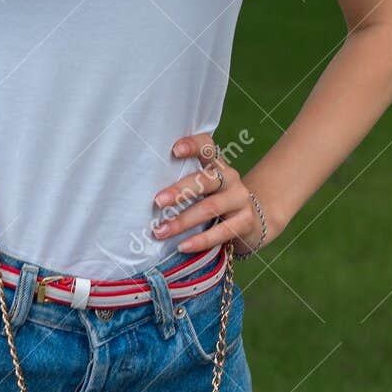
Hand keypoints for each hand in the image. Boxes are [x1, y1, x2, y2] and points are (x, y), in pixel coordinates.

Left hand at [151, 133, 264, 255]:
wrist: (251, 222)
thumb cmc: (214, 203)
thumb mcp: (202, 189)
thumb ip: (182, 186)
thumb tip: (139, 196)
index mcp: (215, 165)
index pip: (207, 147)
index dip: (193, 145)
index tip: (174, 150)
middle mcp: (229, 178)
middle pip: (205, 180)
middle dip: (180, 191)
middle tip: (157, 201)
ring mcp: (240, 199)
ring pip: (210, 207)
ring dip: (183, 221)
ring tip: (161, 231)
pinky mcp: (245, 221)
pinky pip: (222, 231)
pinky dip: (201, 240)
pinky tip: (183, 246)